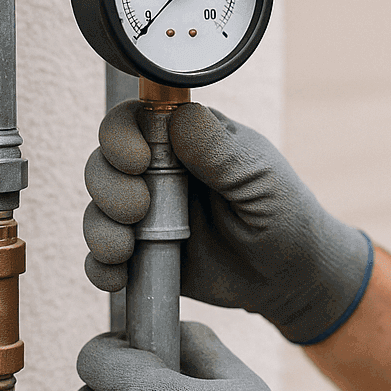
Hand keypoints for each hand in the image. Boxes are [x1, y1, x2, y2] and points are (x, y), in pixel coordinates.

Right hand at [82, 100, 373, 343]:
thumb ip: (218, 150)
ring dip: (101, 227)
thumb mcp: (258, 176)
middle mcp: (159, 173)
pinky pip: (103, 259)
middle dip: (109, 185)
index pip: (133, 121)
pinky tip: (118, 276)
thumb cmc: (284, 212)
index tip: (138, 160)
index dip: (121, 136)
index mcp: (186, 141)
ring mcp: (148, 216)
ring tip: (126, 248)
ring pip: (97, 210)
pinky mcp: (144, 257)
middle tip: (139, 208)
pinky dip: (100, 267)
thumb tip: (179, 113)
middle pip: (104, 163)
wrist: (292, 276)